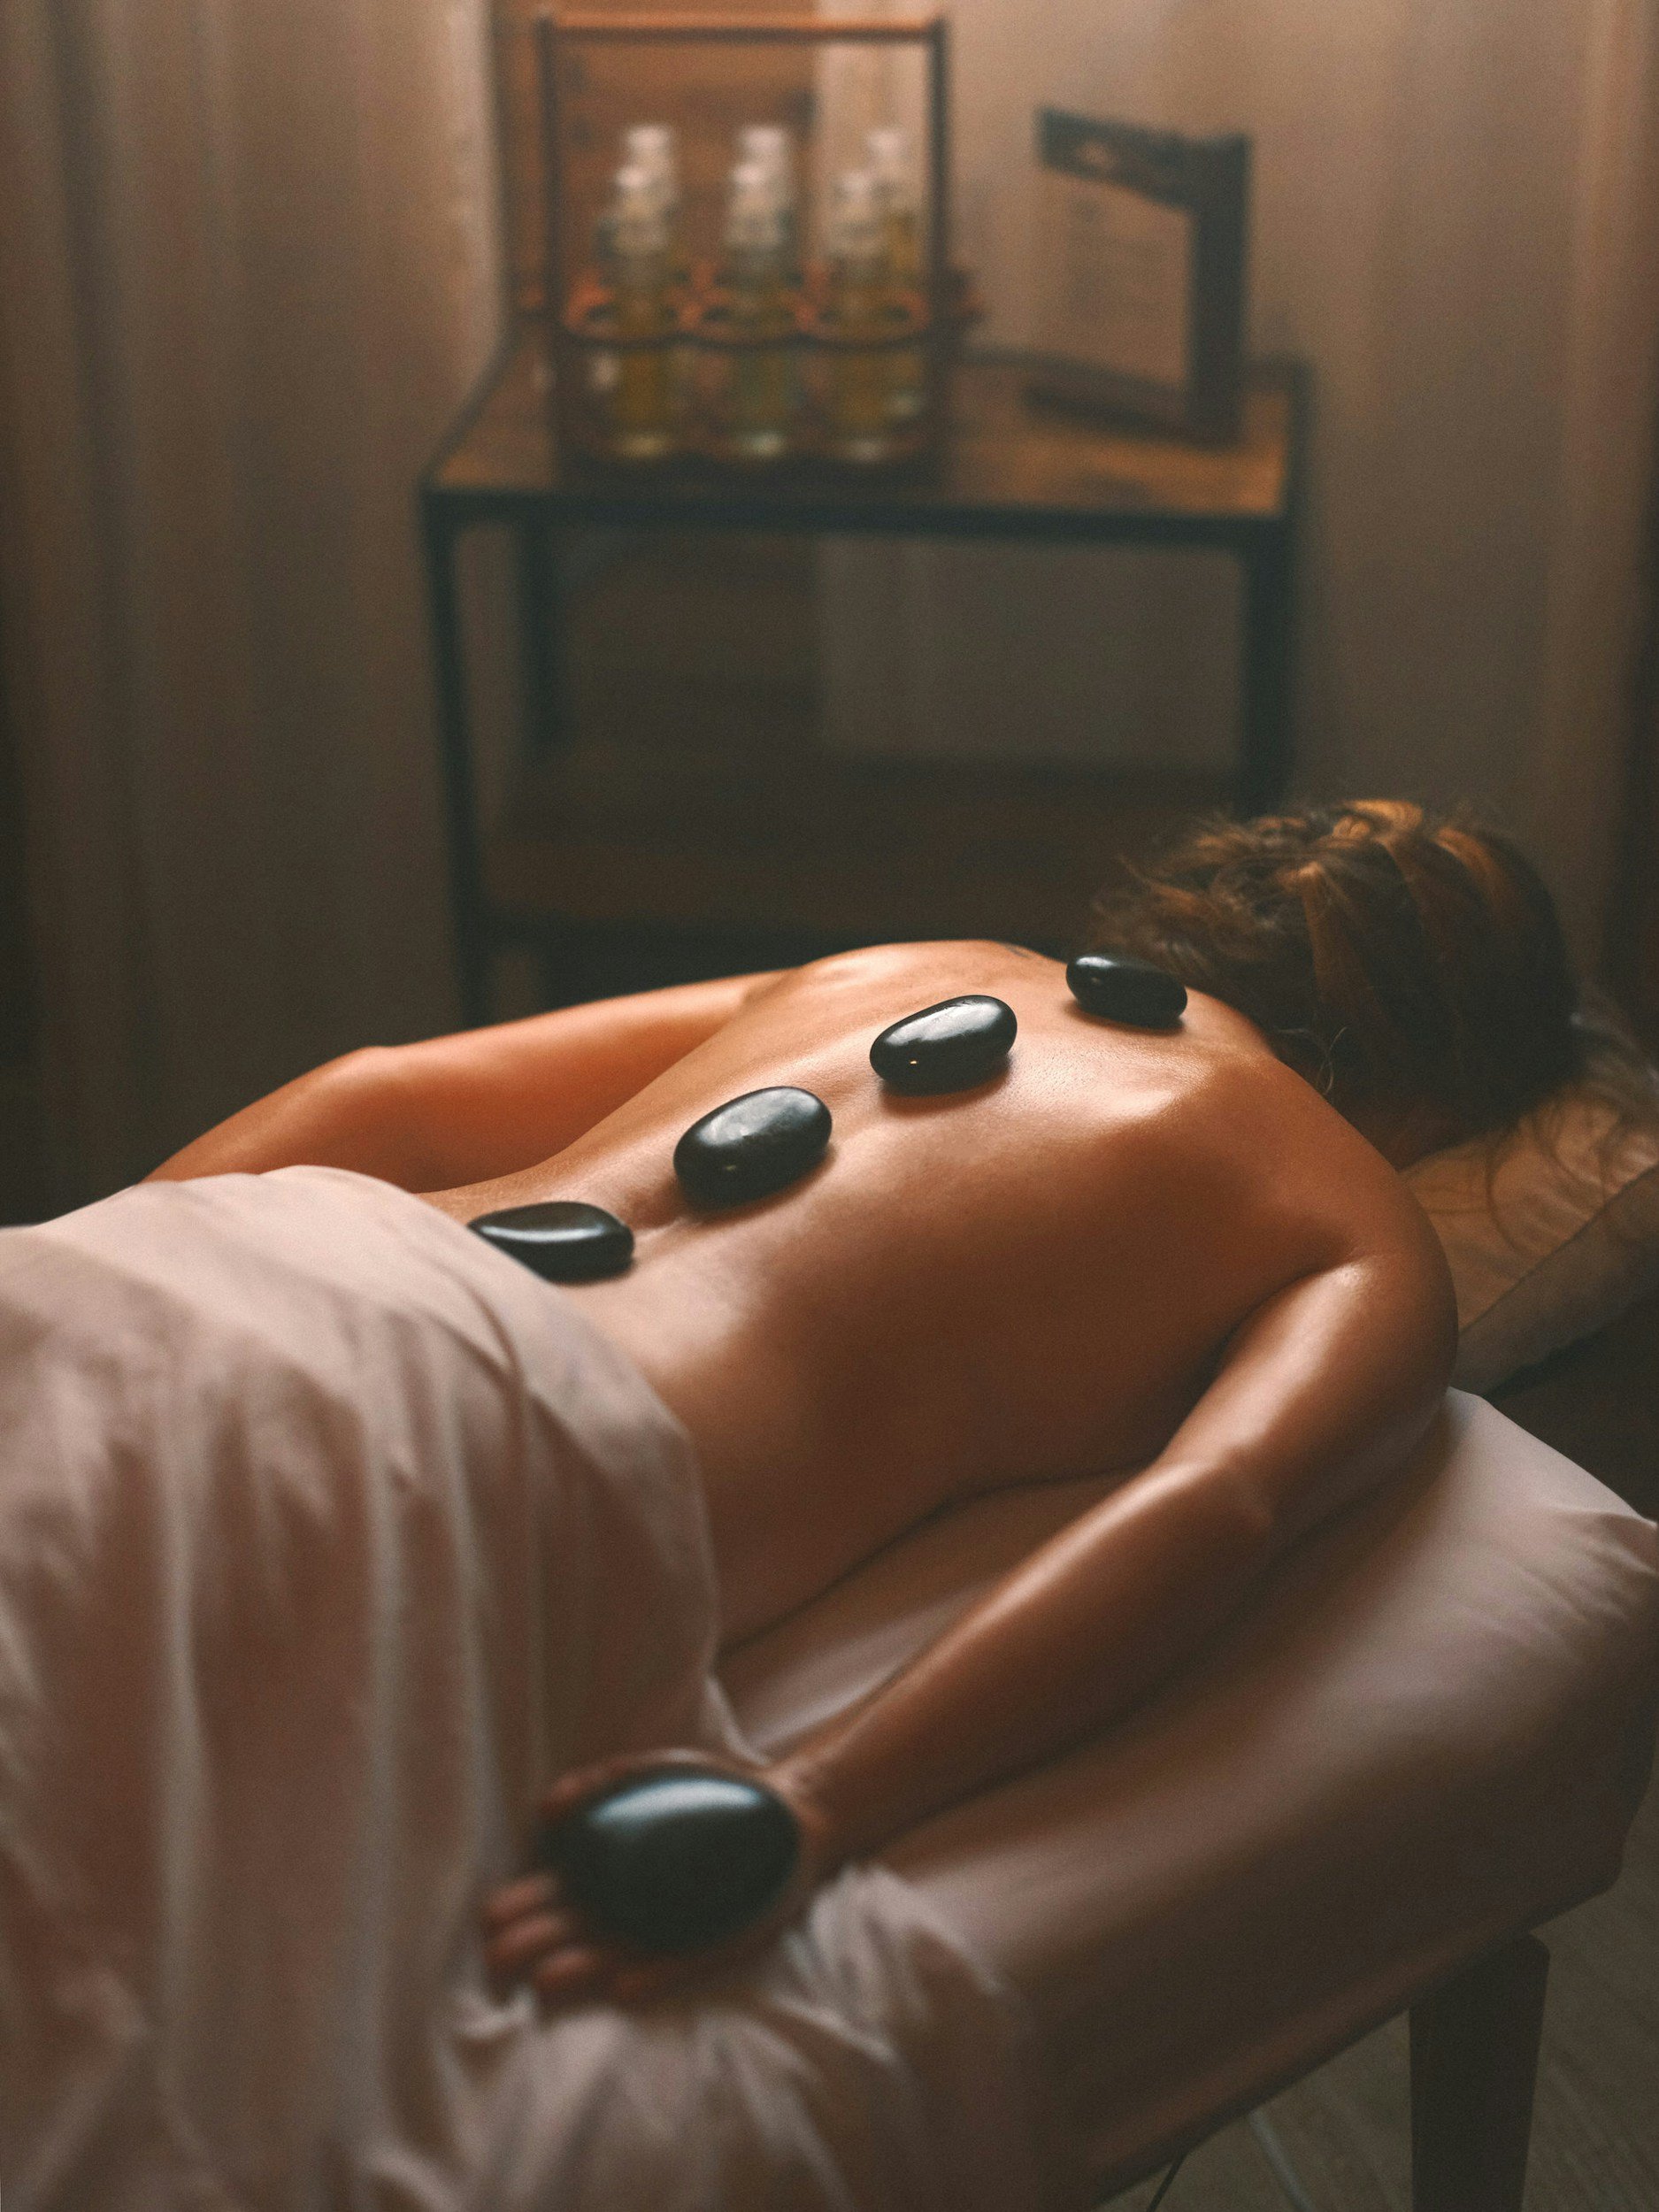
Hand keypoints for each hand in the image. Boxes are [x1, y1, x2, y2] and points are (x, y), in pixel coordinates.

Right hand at [482, 1748, 834, 2009]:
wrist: (784, 1812)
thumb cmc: (706, 1792)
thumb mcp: (649, 1772)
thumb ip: (601, 1782)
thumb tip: (550, 1805)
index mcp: (606, 1868)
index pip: (551, 1894)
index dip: (521, 1906)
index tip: (490, 1916)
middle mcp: (627, 1905)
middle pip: (570, 1929)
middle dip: (534, 1943)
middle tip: (498, 1956)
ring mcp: (665, 1928)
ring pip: (610, 1954)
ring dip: (578, 1969)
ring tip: (545, 1979)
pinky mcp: (708, 1946)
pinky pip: (673, 1965)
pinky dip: (649, 1976)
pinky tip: (621, 1986)